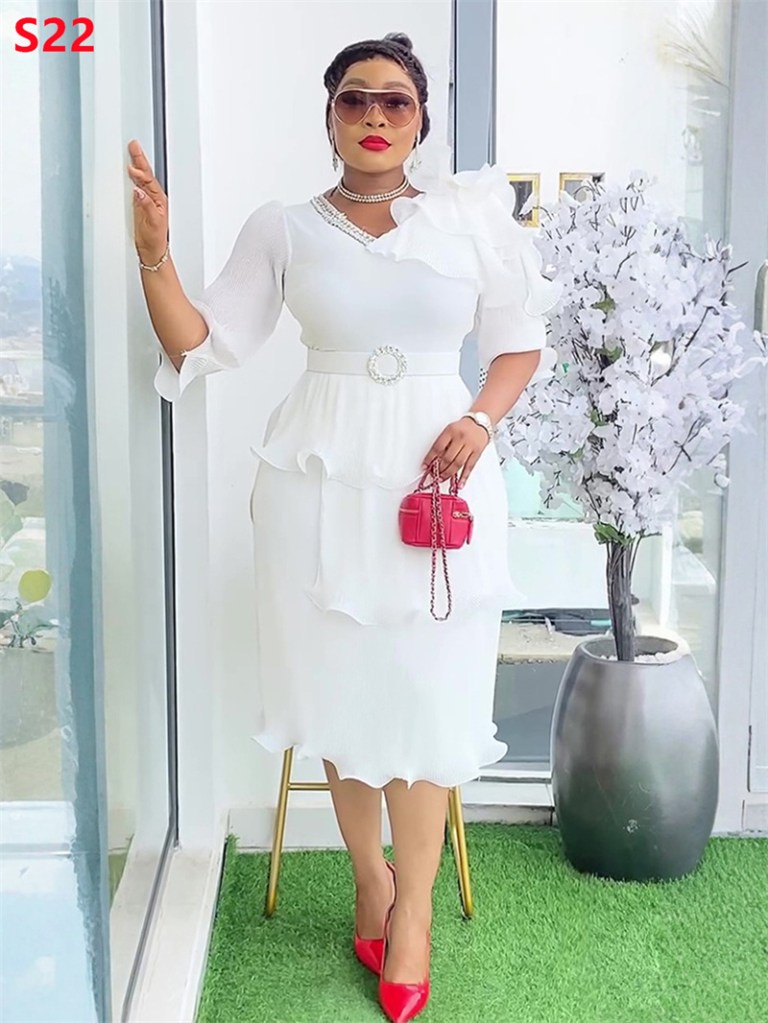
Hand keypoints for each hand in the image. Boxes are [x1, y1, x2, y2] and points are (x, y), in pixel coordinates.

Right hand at [126, 139, 168, 262]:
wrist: (151, 251)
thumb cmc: (156, 239)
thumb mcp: (153, 222)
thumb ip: (146, 206)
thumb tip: (139, 191)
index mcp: (159, 200)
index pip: (149, 181)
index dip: (141, 172)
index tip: (133, 166)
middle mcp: (153, 198)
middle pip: (145, 175)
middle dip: (139, 160)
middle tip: (134, 145)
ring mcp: (145, 200)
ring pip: (140, 179)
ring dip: (136, 165)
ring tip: (131, 152)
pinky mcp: (138, 205)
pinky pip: (134, 186)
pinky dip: (131, 177)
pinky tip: (127, 171)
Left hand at [421, 416, 490, 488]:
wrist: (481, 422)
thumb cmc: (463, 427)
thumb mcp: (450, 430)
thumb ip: (443, 443)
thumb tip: (434, 460)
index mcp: (450, 431)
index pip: (437, 447)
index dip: (429, 459)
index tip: (425, 467)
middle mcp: (460, 438)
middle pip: (447, 457)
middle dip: (439, 469)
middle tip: (434, 476)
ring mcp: (470, 446)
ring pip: (457, 463)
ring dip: (448, 474)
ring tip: (442, 479)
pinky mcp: (477, 453)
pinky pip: (469, 467)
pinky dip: (464, 477)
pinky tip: (459, 484)